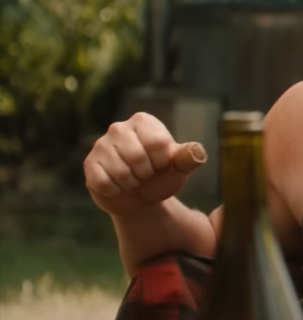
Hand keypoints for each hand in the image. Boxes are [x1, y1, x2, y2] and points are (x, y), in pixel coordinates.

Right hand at [84, 112, 207, 217]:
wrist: (140, 197)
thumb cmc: (161, 176)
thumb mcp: (179, 168)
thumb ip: (189, 157)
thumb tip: (197, 151)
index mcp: (144, 122)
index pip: (158, 143)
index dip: (162, 161)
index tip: (160, 164)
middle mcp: (119, 128)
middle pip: (137, 156)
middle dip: (145, 173)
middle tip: (145, 174)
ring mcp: (101, 145)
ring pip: (119, 171)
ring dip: (130, 183)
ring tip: (132, 179)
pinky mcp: (89, 163)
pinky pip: (103, 181)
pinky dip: (115, 190)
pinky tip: (117, 186)